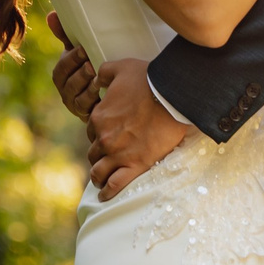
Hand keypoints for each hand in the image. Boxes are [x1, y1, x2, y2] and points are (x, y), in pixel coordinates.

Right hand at [47, 12, 97, 118]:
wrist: (113, 88)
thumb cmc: (93, 64)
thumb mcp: (80, 49)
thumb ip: (67, 34)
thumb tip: (51, 15)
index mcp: (62, 74)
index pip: (61, 68)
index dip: (71, 59)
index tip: (83, 49)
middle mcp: (65, 91)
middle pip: (67, 84)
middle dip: (79, 73)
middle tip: (91, 64)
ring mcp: (75, 104)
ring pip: (76, 98)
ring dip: (87, 87)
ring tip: (98, 78)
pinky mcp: (87, 115)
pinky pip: (88, 110)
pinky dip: (94, 102)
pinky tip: (104, 93)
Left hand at [85, 58, 198, 198]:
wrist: (173, 96)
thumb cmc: (149, 79)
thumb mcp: (121, 67)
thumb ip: (104, 72)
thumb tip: (96, 76)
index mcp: (99, 117)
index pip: (91, 131)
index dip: (99, 132)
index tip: (108, 133)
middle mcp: (104, 138)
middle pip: (93, 153)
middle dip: (99, 154)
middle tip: (109, 155)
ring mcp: (118, 154)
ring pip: (99, 172)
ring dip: (98, 176)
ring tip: (101, 180)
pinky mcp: (136, 165)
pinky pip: (115, 185)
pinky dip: (107, 193)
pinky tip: (105, 197)